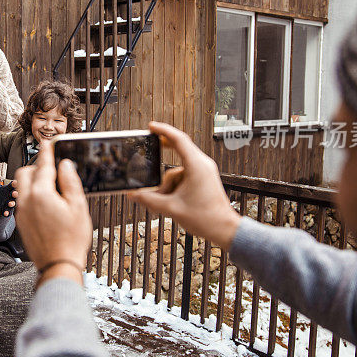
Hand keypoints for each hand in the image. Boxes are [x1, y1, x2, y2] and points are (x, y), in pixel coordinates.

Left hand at [0, 168, 17, 216]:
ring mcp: (10, 203)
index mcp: (9, 189)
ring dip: (12, 203)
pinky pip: (8, 211)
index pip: (12, 186)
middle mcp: (11, 196)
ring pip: (13, 203)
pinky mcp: (7, 210)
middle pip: (14, 194)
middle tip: (15, 193)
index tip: (14, 182)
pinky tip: (5, 213)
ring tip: (10, 203)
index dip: (14, 184)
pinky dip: (6, 212)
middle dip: (15, 194)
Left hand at [14, 142, 91, 281]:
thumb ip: (70, 182)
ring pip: (22, 186)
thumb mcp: (78, 207)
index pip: (43, 165)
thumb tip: (64, 165)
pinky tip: (47, 204)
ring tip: (52, 189)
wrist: (58, 265)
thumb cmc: (70, 240)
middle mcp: (26, 200)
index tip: (49, 143)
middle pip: (26, 172)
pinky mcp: (21, 222)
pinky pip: (23, 200)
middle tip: (54, 171)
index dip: (48, 152)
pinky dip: (32, 195)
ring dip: (34, 181)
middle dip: (38, 168)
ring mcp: (21, 212)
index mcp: (40, 194)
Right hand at [128, 122, 240, 249]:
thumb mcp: (171, 208)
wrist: (224, 229)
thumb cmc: (205, 218)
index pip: (179, 140)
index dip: (163, 131)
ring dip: (168, 182)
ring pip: (178, 168)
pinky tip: (173, 198)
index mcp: (196, 166)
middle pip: (179, 150)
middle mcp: (202, 165)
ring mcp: (204, 171)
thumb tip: (133, 194)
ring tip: (168, 201)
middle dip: (164, 151)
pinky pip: (184, 174)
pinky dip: (175, 184)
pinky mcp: (204, 178)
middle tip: (150, 145)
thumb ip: (149, 200)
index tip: (151, 127)